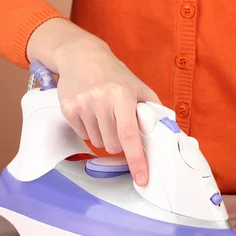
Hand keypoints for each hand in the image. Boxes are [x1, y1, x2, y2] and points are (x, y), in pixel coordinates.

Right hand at [27, 19, 159, 185]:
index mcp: (122, 95)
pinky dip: (89, 130)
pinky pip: (83, 135)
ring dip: (104, 136)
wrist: (80, 56)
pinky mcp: (67, 109)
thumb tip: (168, 130)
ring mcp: (82, 105)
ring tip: (103, 115)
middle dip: (119, 143)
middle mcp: (101, 100)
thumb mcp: (137, 85)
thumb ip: (153, 108)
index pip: (130, 135)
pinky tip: (90, 112)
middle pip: (113, 145)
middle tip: (118, 124)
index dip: (137, 160)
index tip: (142, 179)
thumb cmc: (113, 74)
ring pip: (98, 143)